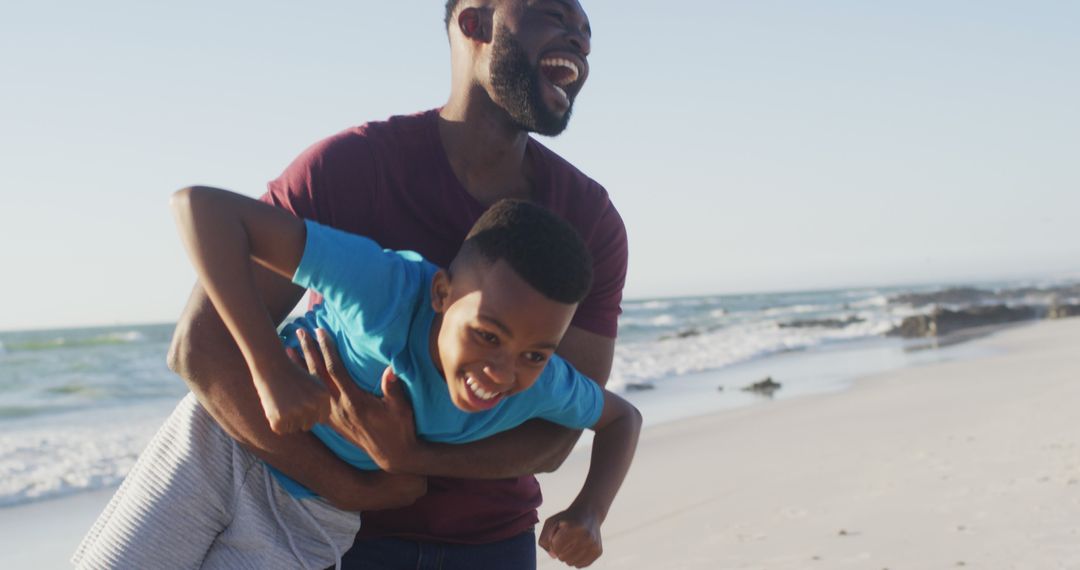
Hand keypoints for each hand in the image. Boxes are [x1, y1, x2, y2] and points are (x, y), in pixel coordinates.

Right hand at [252, 358, 330, 434]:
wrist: (271, 364)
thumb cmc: (291, 372)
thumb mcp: (313, 382)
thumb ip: (320, 400)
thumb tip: (323, 422)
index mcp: (323, 396)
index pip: (321, 419)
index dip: (311, 415)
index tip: (301, 407)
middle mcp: (312, 405)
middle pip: (307, 425)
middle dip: (298, 418)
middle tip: (287, 403)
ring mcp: (297, 412)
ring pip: (293, 428)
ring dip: (286, 421)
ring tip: (280, 403)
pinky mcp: (280, 418)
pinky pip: (280, 430)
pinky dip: (275, 422)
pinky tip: (273, 407)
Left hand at [290, 328, 419, 471]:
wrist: (392, 455)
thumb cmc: (399, 428)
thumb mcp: (401, 408)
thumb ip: (393, 389)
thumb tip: (390, 369)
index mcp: (355, 400)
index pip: (335, 369)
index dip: (327, 349)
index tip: (320, 331)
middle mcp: (340, 407)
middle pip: (318, 375)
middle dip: (309, 351)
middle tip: (300, 332)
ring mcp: (334, 416)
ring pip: (312, 387)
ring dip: (301, 368)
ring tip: (289, 351)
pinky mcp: (333, 423)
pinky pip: (312, 401)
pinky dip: (304, 387)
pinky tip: (297, 380)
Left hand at [538, 506, 602, 567]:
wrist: (589, 513)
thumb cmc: (566, 519)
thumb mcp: (551, 522)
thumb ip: (544, 539)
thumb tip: (554, 556)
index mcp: (573, 527)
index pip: (556, 547)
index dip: (553, 543)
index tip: (558, 535)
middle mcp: (586, 536)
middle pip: (563, 557)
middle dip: (560, 551)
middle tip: (565, 539)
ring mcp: (593, 544)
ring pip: (571, 563)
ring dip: (567, 556)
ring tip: (571, 543)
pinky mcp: (598, 551)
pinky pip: (580, 565)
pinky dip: (576, 559)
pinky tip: (578, 548)